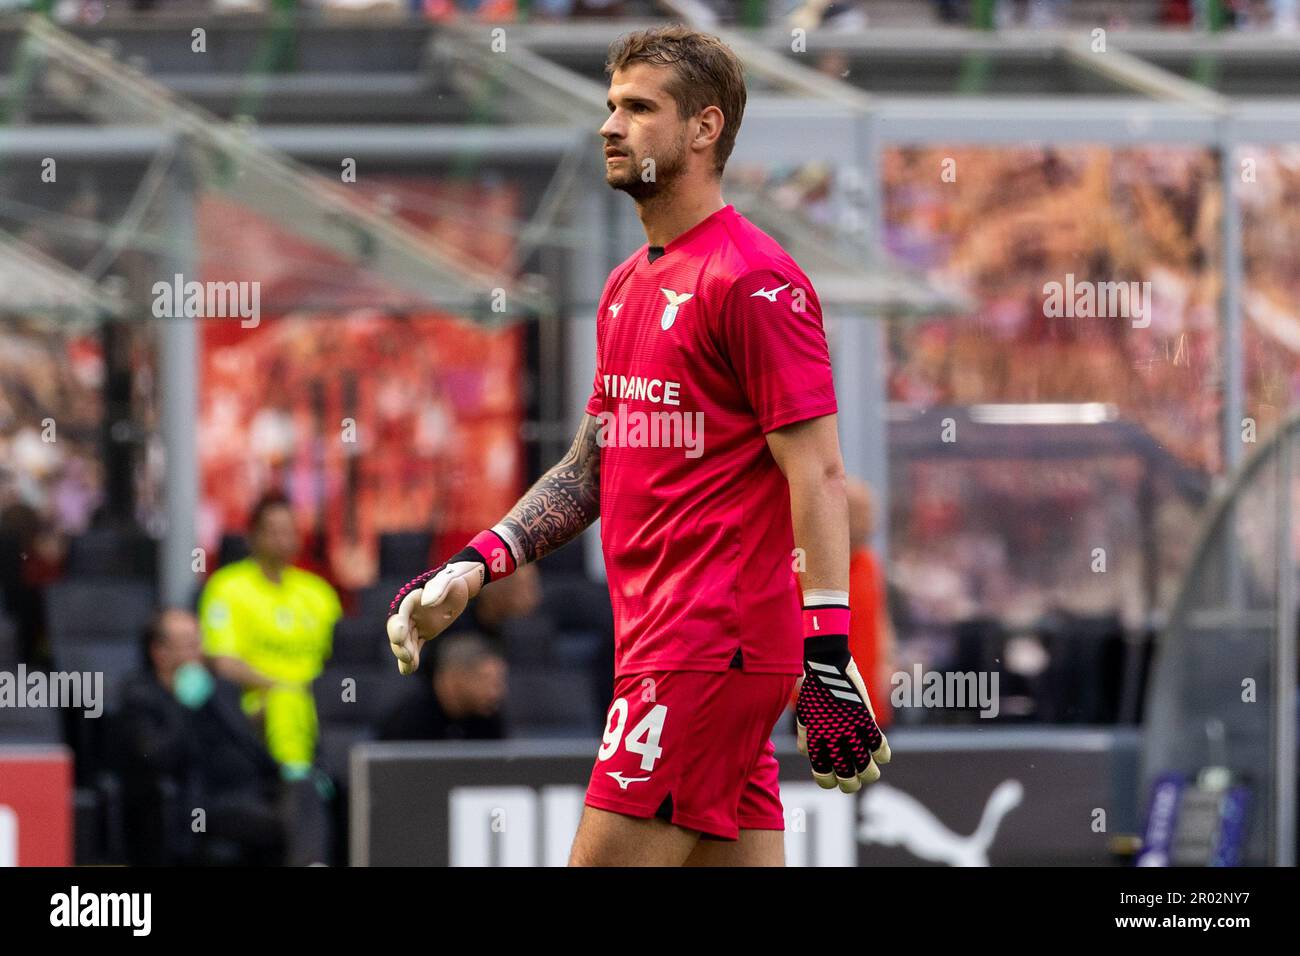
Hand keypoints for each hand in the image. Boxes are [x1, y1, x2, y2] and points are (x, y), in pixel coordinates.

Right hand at [386, 557, 485, 674]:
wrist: (460, 585)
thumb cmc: (453, 579)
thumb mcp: (448, 580)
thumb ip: (437, 588)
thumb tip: (426, 602)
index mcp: (411, 598)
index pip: (400, 613)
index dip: (397, 625)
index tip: (400, 635)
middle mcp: (409, 613)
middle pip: (399, 631)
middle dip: (400, 644)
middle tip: (407, 656)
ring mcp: (415, 623)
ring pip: (405, 642)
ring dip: (405, 655)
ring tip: (409, 667)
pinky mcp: (423, 632)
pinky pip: (415, 646)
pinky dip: (412, 658)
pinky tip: (409, 669)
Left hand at [795, 646, 890, 792]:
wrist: (826, 663)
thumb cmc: (813, 688)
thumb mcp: (804, 714)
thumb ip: (806, 736)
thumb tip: (808, 753)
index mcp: (815, 739)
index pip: (823, 774)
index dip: (829, 782)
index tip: (834, 780)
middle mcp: (832, 739)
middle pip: (846, 777)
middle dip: (851, 785)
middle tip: (854, 783)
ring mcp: (850, 730)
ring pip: (866, 767)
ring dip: (870, 774)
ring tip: (871, 774)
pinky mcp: (864, 719)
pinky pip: (878, 745)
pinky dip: (882, 753)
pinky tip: (882, 754)